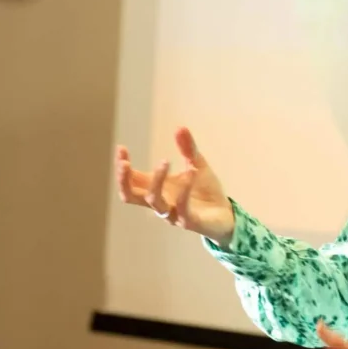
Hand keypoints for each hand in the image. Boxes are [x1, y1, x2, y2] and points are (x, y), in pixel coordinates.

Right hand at [115, 127, 235, 245]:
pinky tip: (191, 173)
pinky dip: (184, 190)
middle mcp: (160, 202)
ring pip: (153, 200)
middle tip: (125, 163)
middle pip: (130, 195)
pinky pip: (181, 208)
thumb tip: (180, 127)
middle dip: (123, 180)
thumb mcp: (196, 165)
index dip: (122, 166)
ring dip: (157, 179)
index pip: (131, 180)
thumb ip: (188, 149)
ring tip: (165, 160)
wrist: (226, 215)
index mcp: (158, 188)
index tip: (121, 148)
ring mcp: (172, 214)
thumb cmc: (205, 191)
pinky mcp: (189, 222)